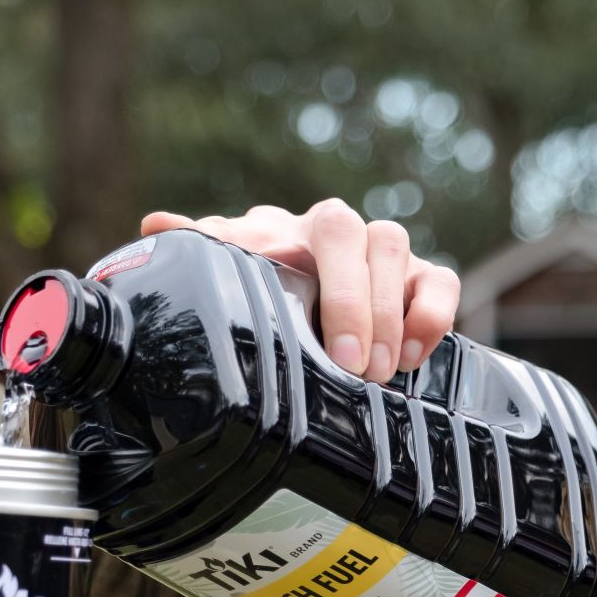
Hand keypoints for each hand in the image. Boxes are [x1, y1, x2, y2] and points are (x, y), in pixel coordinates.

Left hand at [140, 200, 460, 382]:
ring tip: (382, 372)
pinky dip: (434, 315)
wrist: (274, 300)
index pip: (331, 231)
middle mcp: (342, 236)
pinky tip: (415, 356)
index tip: (337, 351)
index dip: (341, 289)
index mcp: (296, 230)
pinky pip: (441, 281)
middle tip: (358, 368)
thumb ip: (195, 251)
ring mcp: (381, 256)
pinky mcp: (418, 280)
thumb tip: (154, 224)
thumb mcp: (219, 277)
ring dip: (397, 316)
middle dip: (370, 309)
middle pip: (372, 241)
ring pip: (405, 256)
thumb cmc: (245, 290)